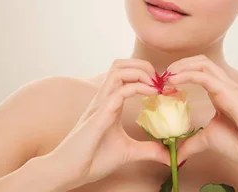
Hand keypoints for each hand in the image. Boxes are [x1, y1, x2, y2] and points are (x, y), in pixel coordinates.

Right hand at [43, 59, 170, 188]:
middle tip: (159, 80)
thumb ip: (147, 150)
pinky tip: (151, 94)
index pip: (123, 73)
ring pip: (117, 71)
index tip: (161, 86)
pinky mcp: (99, 116)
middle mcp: (103, 99)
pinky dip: (137, 88)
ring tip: (155, 84)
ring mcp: (100, 105)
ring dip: (140, 72)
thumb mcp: (128, 152)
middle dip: (142, 65)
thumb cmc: (93, 159)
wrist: (69, 172)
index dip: (143, 72)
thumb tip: (168, 156)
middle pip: (120, 65)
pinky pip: (118, 93)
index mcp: (109, 103)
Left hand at [166, 55, 237, 175]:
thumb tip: (175, 154)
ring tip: (165, 76)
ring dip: (180, 66)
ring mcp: (229, 87)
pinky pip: (205, 77)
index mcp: (221, 93)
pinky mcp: (230, 93)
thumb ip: (192, 143)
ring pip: (202, 63)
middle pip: (200, 61)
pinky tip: (172, 82)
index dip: (181, 72)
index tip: (163, 83)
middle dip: (179, 64)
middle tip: (162, 76)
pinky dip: (186, 75)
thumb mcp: (209, 140)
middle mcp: (226, 86)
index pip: (200, 70)